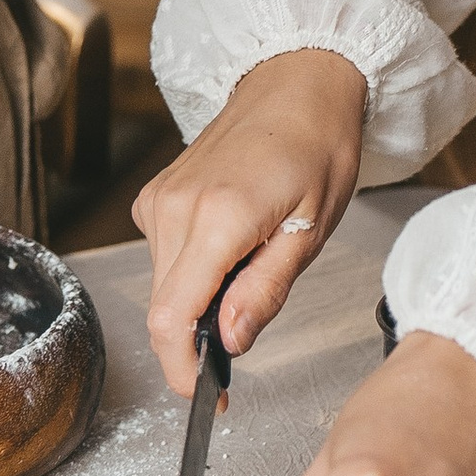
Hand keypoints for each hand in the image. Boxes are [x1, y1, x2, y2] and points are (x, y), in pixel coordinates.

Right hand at [135, 49, 367, 393]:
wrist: (297, 81)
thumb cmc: (318, 146)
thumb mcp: (311, 230)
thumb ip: (265, 291)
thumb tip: (227, 343)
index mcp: (217, 217)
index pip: (172, 318)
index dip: (182, 369)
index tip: (206, 395)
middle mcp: (175, 207)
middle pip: (165, 307)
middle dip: (197, 339)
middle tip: (247, 333)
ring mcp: (161, 197)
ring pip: (164, 284)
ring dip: (199, 301)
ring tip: (253, 267)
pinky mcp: (157, 193)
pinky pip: (165, 256)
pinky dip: (194, 271)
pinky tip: (233, 245)